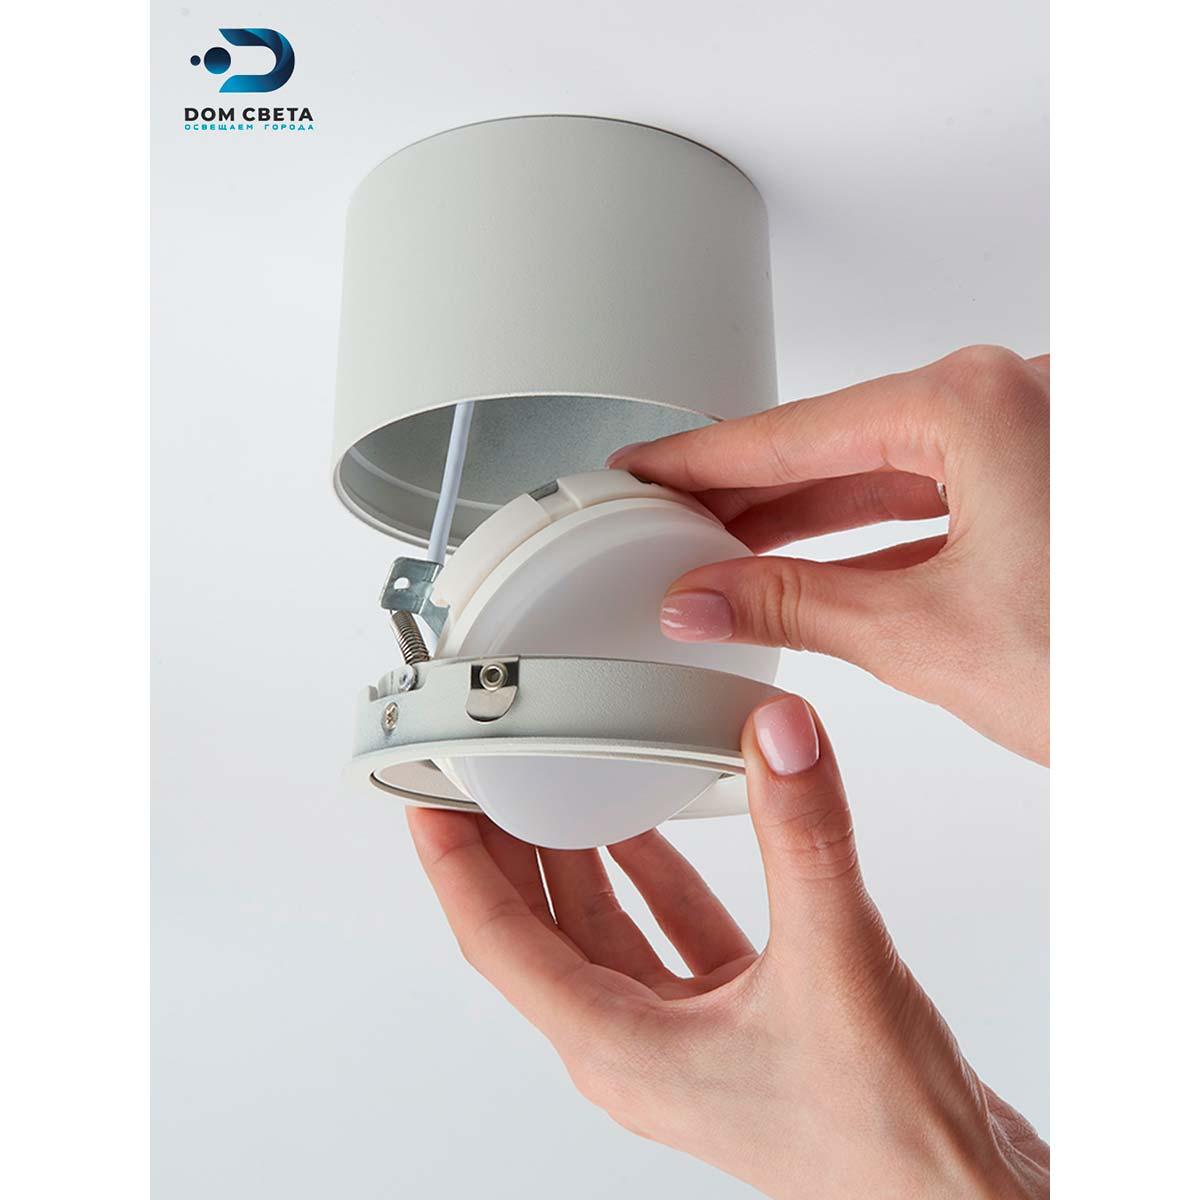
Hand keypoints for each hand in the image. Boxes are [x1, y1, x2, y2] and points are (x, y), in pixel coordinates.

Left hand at [407, 695, 1048, 1198]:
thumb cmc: (885, 1139)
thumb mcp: (835, 964)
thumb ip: (803, 839)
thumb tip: (778, 738)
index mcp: (621, 1047)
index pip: (498, 943)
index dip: (454, 866)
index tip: (427, 801)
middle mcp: (636, 1043)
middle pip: (538, 930)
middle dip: (502, 850)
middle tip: (482, 775)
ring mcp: (683, 1034)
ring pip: (602, 929)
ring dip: (575, 858)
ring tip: (552, 786)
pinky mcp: (733, 1020)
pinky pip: (667, 934)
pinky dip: (650, 877)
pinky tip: (651, 828)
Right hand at [609, 345, 1049, 763]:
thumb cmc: (1122, 669)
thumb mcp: (926, 635)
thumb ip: (795, 603)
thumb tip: (706, 596)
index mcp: (977, 405)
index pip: (793, 433)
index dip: (701, 460)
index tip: (645, 469)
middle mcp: (1011, 401)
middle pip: (833, 443)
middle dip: (744, 492)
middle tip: (665, 517)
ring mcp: (1035, 440)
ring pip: (880, 471)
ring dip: (800, 516)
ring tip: (718, 547)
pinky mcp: (1047, 487)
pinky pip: (928, 498)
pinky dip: (865, 534)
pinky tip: (806, 564)